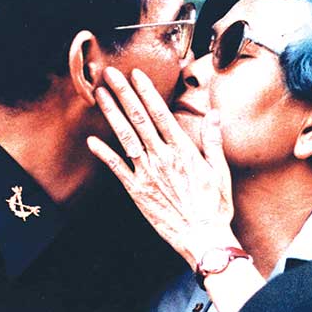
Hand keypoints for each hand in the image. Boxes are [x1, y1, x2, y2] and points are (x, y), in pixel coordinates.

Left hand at [87, 66, 236, 267]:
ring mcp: (147, 174)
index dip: (146, 92)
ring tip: (100, 95)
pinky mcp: (138, 191)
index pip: (161, 114)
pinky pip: (117, 169)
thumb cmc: (214, 207)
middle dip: (124, 94)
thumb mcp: (220, 171)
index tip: (136, 74)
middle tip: (110, 74)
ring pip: (126, 138)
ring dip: (112, 115)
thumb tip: (215, 114)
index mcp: (182, 151)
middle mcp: (162, 158)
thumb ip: (213, 140)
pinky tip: (92, 141)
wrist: (203, 238)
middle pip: (139, 119)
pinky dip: (104, 154)